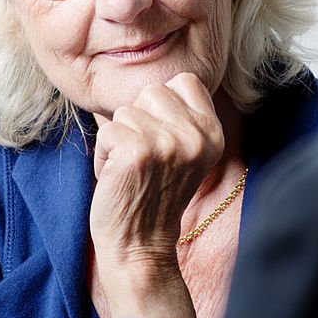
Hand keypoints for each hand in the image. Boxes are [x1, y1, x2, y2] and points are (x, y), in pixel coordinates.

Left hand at [90, 72, 224, 268]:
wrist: (141, 245)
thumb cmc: (153, 193)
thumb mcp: (185, 151)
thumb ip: (180, 115)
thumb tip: (148, 72)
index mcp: (213, 132)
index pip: (184, 81)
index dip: (163, 105)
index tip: (162, 138)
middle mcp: (197, 135)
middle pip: (151, 92)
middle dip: (138, 120)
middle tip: (144, 158)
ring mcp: (168, 142)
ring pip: (125, 111)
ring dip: (119, 139)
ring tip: (132, 169)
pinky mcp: (137, 152)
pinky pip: (106, 131)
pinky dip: (104, 154)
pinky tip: (118, 176)